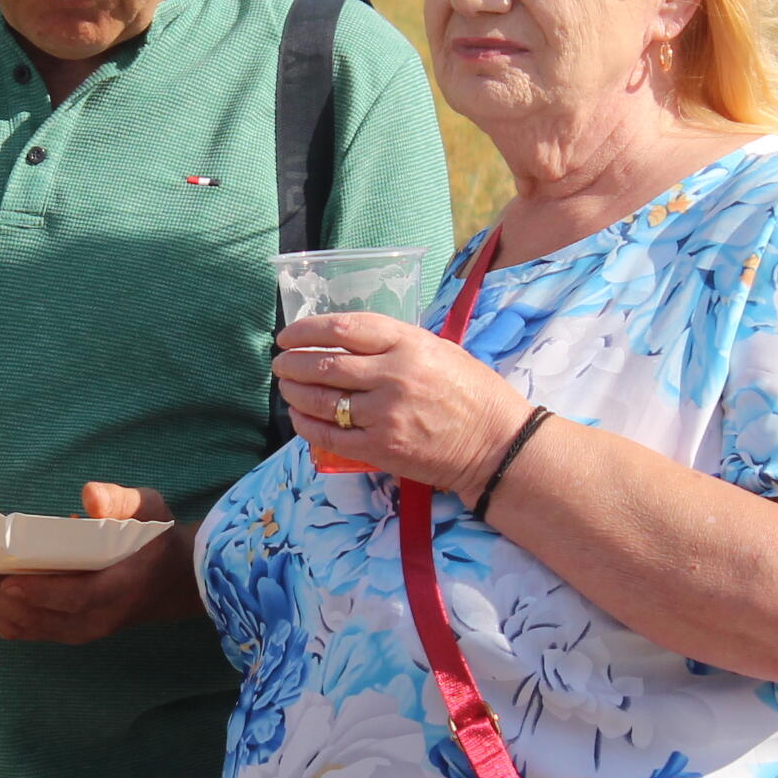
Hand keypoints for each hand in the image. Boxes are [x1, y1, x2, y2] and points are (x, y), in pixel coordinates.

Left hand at [0, 484, 196, 643]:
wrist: (174, 581)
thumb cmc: (156, 539)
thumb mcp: (150, 508)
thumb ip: (122, 501)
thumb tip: (89, 497)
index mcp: (117, 589)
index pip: (74, 598)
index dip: (39, 592)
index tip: (5, 580)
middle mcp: (93, 620)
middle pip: (33, 618)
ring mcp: (77, 631)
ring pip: (22, 628)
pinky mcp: (64, 631)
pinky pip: (23, 628)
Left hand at [270, 310, 529, 492]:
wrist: (496, 443)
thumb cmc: (471, 392)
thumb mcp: (437, 349)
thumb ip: (394, 342)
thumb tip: (345, 340)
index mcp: (407, 343)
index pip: (342, 329)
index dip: (305, 331)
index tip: (288, 336)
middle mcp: (393, 375)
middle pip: (323, 365)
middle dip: (291, 363)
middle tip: (280, 364)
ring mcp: (385, 414)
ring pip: (320, 400)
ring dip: (294, 393)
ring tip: (286, 389)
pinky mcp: (381, 448)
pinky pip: (329, 436)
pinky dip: (307, 426)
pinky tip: (299, 419)